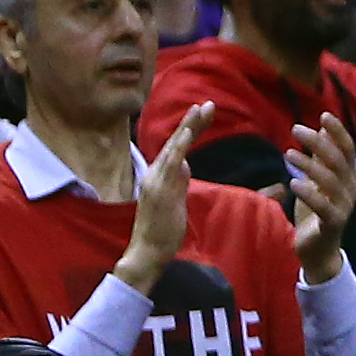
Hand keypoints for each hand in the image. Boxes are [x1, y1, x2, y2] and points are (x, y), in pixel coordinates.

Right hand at [117, 102, 209, 290]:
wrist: (146, 252)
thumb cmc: (162, 231)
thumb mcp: (176, 202)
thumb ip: (179, 182)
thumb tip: (185, 165)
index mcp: (161, 176)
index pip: (179, 147)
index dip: (191, 129)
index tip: (205, 113)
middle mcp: (155, 174)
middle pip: (176, 141)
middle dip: (192, 122)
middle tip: (208, 103)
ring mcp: (155, 180)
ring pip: (173, 148)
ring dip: (187, 127)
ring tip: (201, 109)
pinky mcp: (158, 189)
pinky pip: (169, 164)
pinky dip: (178, 147)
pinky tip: (187, 134)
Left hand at [284, 112, 355, 282]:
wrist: (318, 250)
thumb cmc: (316, 212)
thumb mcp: (316, 181)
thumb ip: (321, 158)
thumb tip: (321, 130)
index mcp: (348, 178)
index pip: (348, 150)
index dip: (338, 132)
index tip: (323, 115)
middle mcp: (351, 190)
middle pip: (339, 161)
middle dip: (319, 143)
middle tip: (295, 129)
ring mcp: (344, 207)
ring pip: (331, 181)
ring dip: (310, 165)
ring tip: (288, 154)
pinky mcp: (334, 224)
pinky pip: (324, 207)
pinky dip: (309, 194)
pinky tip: (293, 182)